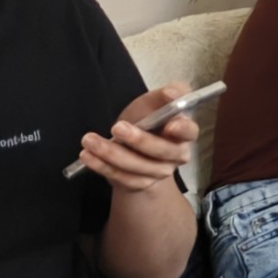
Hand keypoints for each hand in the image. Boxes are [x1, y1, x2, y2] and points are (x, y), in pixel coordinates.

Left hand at [73, 81, 202, 197]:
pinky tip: (87, 155)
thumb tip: (172, 92)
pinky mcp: (139, 184)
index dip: (182, 130)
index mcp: (184, 133)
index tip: (170, 125)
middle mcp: (176, 155)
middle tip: (116, 128)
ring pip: (137, 167)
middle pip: (162, 152)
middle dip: (139, 140)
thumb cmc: (148, 118)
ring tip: (89, 140)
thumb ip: (165, 95)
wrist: (133, 144)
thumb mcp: (154, 101)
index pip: (189, 131)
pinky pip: (121, 178)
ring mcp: (159, 172)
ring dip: (111, 154)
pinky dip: (102, 166)